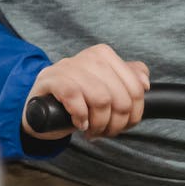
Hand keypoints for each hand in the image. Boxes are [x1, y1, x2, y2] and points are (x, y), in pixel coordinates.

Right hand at [23, 45, 148, 140]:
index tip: (123, 124)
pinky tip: (79, 123)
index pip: (135, 87)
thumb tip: (144, 81)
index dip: (134, 113)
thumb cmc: (76, 98)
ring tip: (92, 130)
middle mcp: (87, 57)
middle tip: (106, 131)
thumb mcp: (104, 88)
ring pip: (101, 98)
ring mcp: (67, 67)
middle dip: (117, 122)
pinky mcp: (50, 80)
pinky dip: (80, 116)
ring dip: (99, 123)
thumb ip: (126, 80)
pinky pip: (74, 97)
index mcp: (103, 55)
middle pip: (120, 96)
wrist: (40, 105)